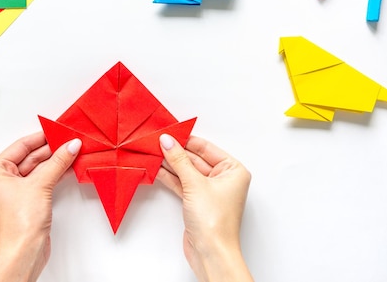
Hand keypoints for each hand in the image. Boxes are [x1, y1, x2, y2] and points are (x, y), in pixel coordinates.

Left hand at [0, 132, 81, 281]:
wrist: (24, 253)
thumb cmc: (19, 223)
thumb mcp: (40, 185)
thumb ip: (57, 162)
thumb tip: (70, 145)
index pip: (21, 146)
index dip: (41, 137)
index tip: (58, 130)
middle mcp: (2, 180)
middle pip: (30, 157)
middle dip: (51, 149)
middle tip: (71, 140)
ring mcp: (16, 192)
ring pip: (38, 169)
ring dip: (56, 161)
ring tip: (73, 150)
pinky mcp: (28, 202)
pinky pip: (43, 181)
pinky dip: (55, 174)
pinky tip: (69, 166)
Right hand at [157, 134, 252, 281]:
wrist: (210, 252)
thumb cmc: (215, 222)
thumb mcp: (195, 184)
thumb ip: (179, 160)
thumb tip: (168, 142)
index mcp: (233, 170)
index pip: (207, 148)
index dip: (187, 140)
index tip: (170, 133)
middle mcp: (224, 180)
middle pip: (196, 159)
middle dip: (176, 152)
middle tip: (157, 142)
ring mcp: (210, 191)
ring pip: (187, 171)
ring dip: (170, 164)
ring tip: (153, 153)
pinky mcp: (197, 202)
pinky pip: (182, 183)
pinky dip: (170, 177)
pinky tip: (157, 169)